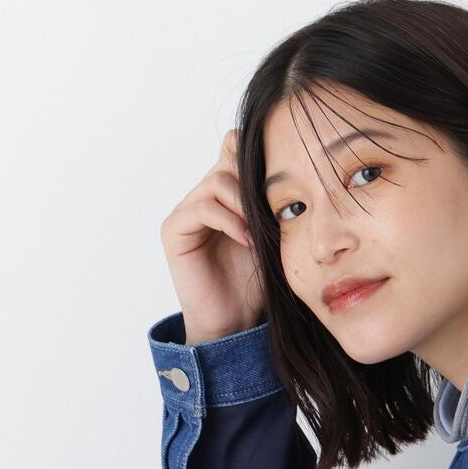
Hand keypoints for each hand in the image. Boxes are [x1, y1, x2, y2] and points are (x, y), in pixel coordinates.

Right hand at [160, 127, 266, 344]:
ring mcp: (186, 211)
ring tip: (259, 234)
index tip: (282, 179)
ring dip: (244, 206)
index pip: (234, 147)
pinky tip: (247, 241)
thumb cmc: (257, 282)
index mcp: (227, 194)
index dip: (255, 153)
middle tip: (273, 214)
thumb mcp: (273, 235)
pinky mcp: (174, 229)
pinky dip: (230, 221)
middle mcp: (204, 196)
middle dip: (254, 186)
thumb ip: (273, 202)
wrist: (235, 321)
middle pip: (228, 161)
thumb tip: (293, 169)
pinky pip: (203, 207)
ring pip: (218, 182)